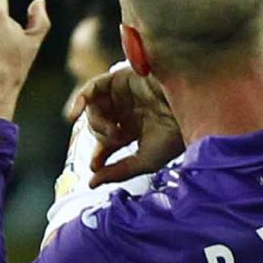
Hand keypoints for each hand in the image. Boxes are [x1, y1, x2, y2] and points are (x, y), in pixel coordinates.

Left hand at [65, 63, 181, 184]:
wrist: (187, 108)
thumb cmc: (174, 137)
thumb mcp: (145, 161)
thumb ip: (119, 171)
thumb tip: (92, 183)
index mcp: (136, 130)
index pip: (109, 143)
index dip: (99, 155)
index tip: (94, 167)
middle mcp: (127, 112)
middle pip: (98, 126)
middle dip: (100, 138)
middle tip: (114, 141)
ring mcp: (122, 95)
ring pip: (93, 109)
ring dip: (95, 123)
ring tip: (111, 130)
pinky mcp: (119, 79)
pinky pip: (91, 88)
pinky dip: (80, 100)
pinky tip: (75, 113)